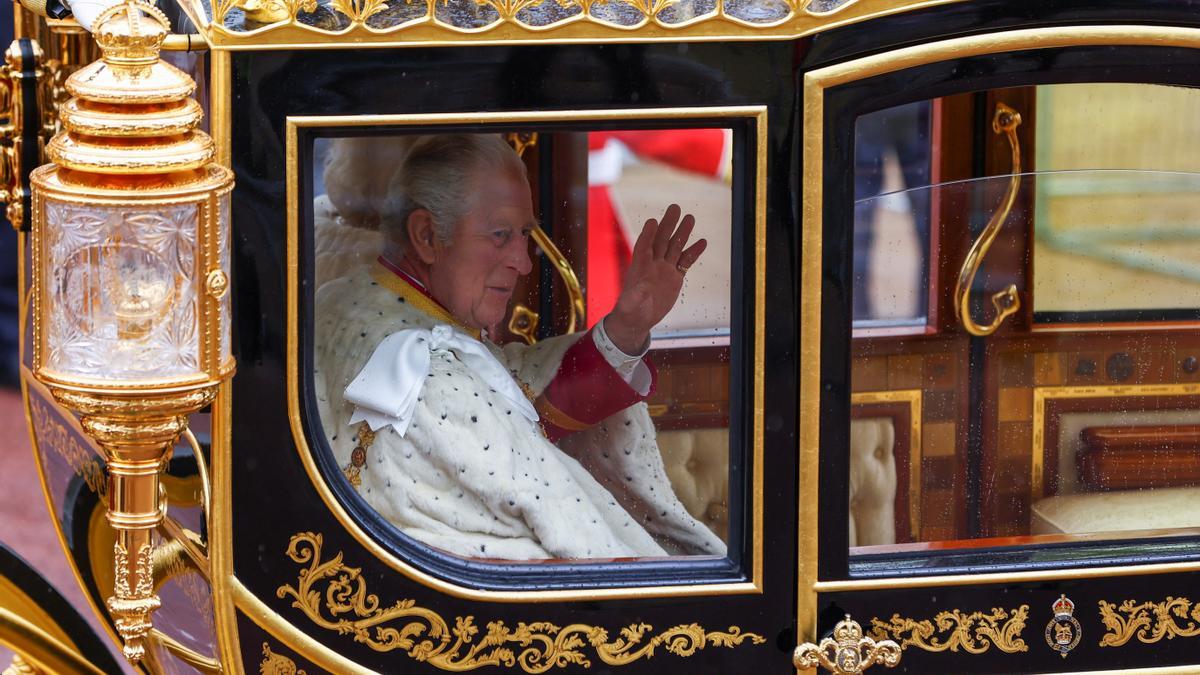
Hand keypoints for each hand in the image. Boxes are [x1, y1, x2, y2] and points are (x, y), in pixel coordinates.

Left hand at [605, 204, 706, 353]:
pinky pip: (685, 262)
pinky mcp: (674, 277)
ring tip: (691, 218)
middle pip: (661, 240)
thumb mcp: (632, 303)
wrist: (639, 318)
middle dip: (668, 224)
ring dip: (682, 233)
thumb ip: (637, 294)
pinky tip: (702, 242)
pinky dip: (693, 252)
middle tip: (675, 207)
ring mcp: (664, 269)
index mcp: (640, 267)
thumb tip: (642, 288)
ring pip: (675, 247)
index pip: (643, 246)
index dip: (647, 234)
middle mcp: (653, 264)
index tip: (653, 221)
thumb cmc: (631, 310)